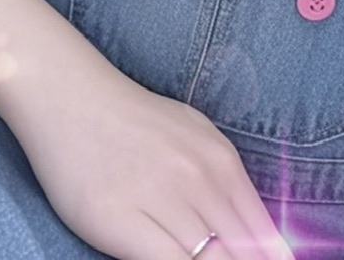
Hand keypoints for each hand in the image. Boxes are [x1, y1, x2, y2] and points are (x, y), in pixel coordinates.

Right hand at [18, 61, 295, 259]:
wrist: (74, 99)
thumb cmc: (137, 122)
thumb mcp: (196, 138)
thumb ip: (227, 183)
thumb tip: (264, 237)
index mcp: (221, 159)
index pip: (259, 232)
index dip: (269, 258)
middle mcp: (196, 177)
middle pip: (238, 250)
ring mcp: (157, 199)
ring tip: (204, 257)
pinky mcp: (117, 221)